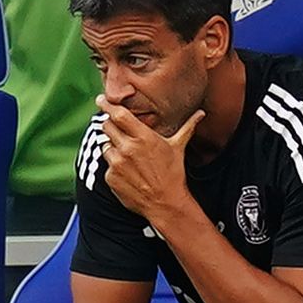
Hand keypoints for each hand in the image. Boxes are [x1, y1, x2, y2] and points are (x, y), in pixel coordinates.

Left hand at [93, 96, 199, 222]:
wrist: (166, 203)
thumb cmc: (173, 173)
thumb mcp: (178, 147)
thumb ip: (187, 127)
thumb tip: (201, 113)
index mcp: (143, 137)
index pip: (118, 114)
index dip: (107, 104)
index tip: (101, 99)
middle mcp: (127, 148)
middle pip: (106, 125)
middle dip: (109, 124)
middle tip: (115, 127)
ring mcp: (116, 163)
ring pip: (104, 144)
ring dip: (112, 145)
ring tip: (127, 154)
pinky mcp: (110, 177)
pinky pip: (106, 164)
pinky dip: (113, 165)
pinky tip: (127, 171)